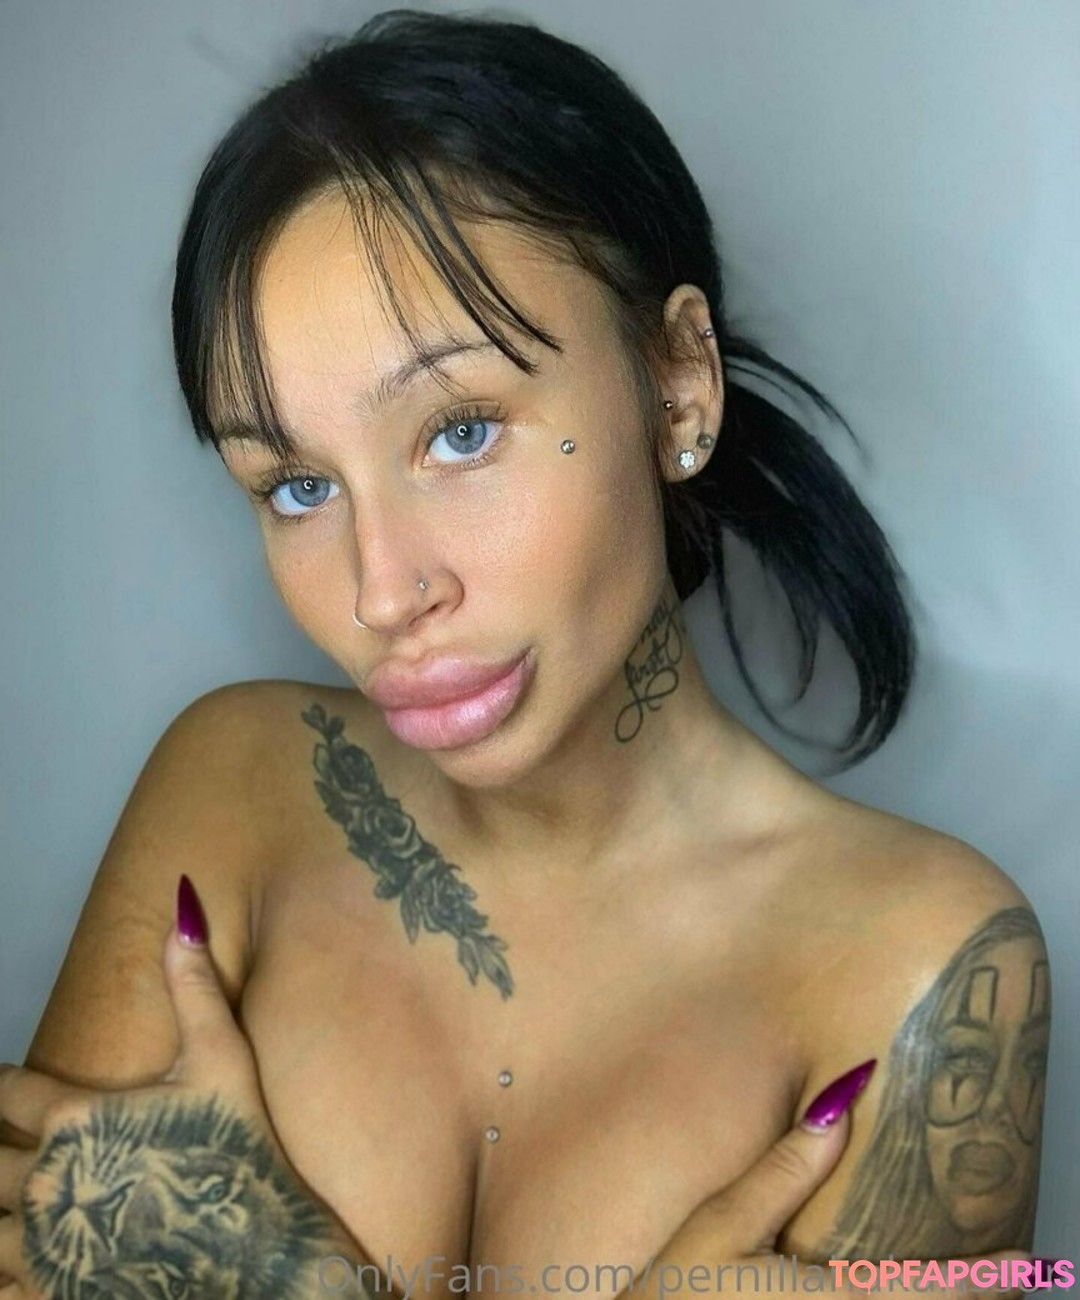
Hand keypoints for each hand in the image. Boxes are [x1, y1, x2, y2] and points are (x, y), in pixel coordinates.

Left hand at [0, 875, 365, 1298]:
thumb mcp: (223, 1060)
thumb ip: (194, 987)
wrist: (258, 1254)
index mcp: (77, 1121)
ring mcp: (46, 1246)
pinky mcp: (55, 1292)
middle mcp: (47, 1181)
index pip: (13, 1091)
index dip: (0, 1083)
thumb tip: (181, 906)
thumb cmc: (239, 1149)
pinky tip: (6, 1266)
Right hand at [626, 1059, 1031, 1299]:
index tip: (1030, 1257)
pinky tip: (881, 1286)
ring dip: (925, 1298)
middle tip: (992, 1260)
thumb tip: (841, 1104)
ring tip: (942, 1274)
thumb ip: (784, 1170)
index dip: (987, 1277)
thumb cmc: (664, 1298)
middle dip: (962, 1291)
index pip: (935, 1290)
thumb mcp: (718, 1225)